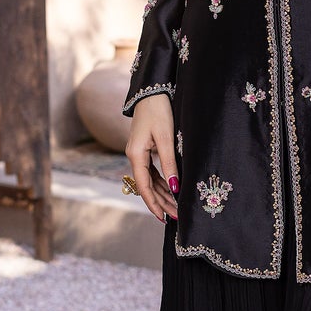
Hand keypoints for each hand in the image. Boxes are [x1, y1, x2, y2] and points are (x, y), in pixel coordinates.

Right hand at [125, 92, 177, 222]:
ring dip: (163, 194)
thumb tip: (175, 188)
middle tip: (176, 218)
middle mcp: (134, 156)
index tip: (163, 218)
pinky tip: (171, 192)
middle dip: (161, 202)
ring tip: (176, 209)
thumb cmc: (159, 111)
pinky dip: (162, 182)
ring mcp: (139, 153)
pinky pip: (153, 171)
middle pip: (147, 186)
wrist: (152, 91)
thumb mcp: (166, 138)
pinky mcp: (145, 149)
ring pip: (151, 180)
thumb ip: (170, 163)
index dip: (153, 203)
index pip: (143, 186)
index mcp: (135, 154)